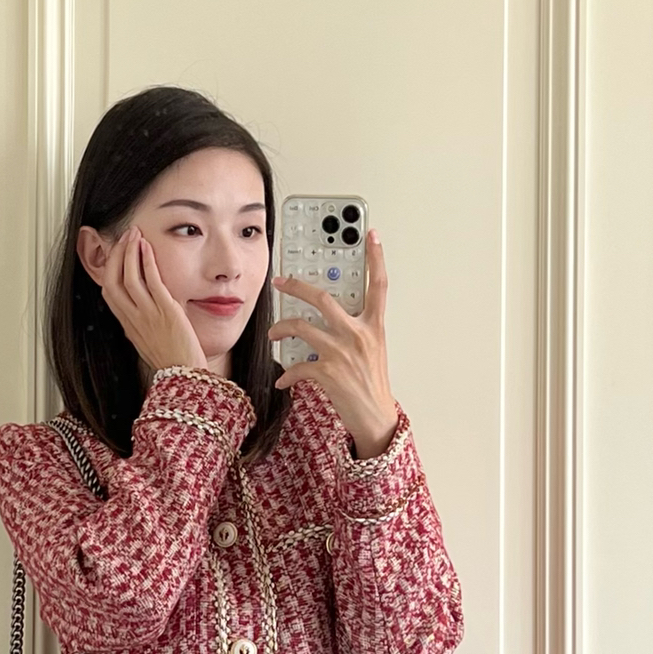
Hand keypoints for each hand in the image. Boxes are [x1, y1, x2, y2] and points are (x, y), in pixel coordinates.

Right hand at [97, 226, 208, 374]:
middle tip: (124, 236)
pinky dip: (146, 260)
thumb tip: (143, 313)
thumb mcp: (149, 342)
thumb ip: (143, 325)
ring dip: (129, 252)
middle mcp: (133, 319)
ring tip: (135, 234)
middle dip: (115, 255)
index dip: (109, 269)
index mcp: (128, 325)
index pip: (108, 292)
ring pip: (128, 277)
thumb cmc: (173, 360)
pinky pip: (151, 280)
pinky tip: (147, 246)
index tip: (116, 253)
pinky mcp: (166, 310)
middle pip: (111, 280)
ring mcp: (148, 314)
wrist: (185, 375)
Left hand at [268, 232, 398, 454]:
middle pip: (322, 298)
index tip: (371, 235)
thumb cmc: (373, 385)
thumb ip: (357, 329)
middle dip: (295, 286)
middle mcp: (358, 334)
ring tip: (273, 334)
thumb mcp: (374, 351)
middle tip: (280, 281)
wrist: (375, 418)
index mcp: (374, 326)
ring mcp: (342, 352)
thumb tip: (333, 318)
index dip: (376, 258)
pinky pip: (298, 365)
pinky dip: (287, 374)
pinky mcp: (328, 372)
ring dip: (280, 329)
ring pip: (301, 326)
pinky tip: (284, 380)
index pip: (379, 285)